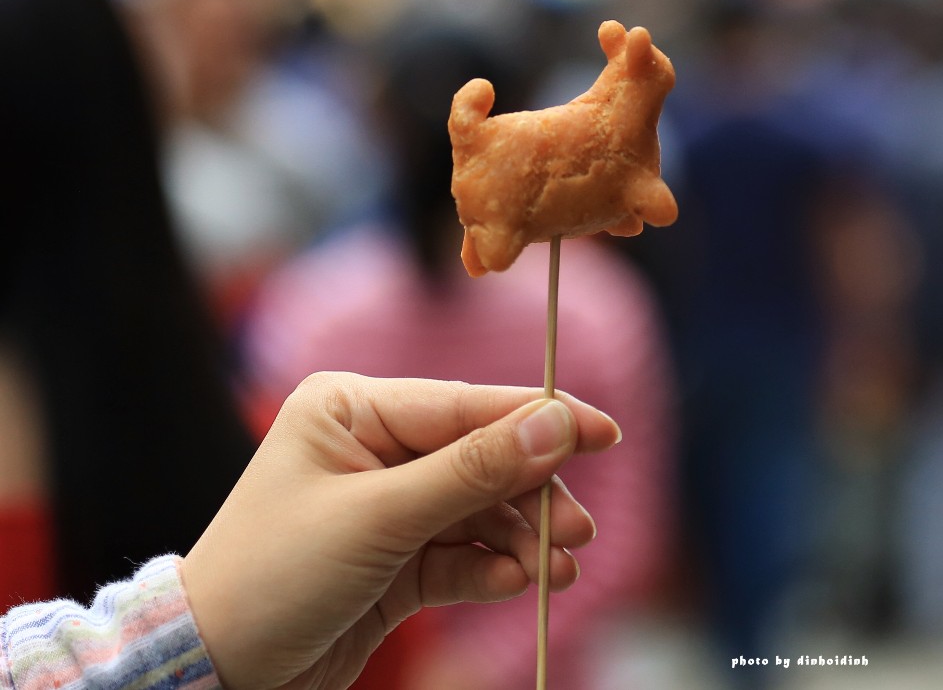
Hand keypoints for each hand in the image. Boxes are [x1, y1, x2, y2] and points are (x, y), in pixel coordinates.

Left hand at [182, 372, 620, 689]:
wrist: (211, 674)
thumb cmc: (273, 577)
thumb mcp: (380, 519)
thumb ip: (475, 470)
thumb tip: (558, 422)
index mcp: (354, 411)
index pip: (468, 405)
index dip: (540, 419)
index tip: (606, 433)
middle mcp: (373, 449)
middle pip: (484, 459)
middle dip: (533, 498)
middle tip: (576, 531)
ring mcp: (386, 506)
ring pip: (481, 511)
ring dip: (522, 541)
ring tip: (555, 572)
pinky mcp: (395, 561)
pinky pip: (463, 555)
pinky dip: (493, 570)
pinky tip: (516, 586)